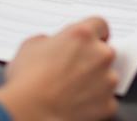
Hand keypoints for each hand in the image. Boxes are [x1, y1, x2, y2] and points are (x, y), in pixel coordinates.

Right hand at [0, 17, 117, 120]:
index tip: (92, 40)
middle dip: (93, 58)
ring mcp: (107, 80)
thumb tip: (52, 45)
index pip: (100, 24)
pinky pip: (107, 100)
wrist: (31, 112)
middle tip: (75, 69)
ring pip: (109, 76)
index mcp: (82, 34)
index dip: (94, 33)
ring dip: (97, 80)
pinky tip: (78, 103)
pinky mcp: (108, 104)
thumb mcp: (31, 45)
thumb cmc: (28, 80)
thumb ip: (50, 40)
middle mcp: (100, 54)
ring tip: (74, 89)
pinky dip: (96, 102)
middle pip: (105, 51)